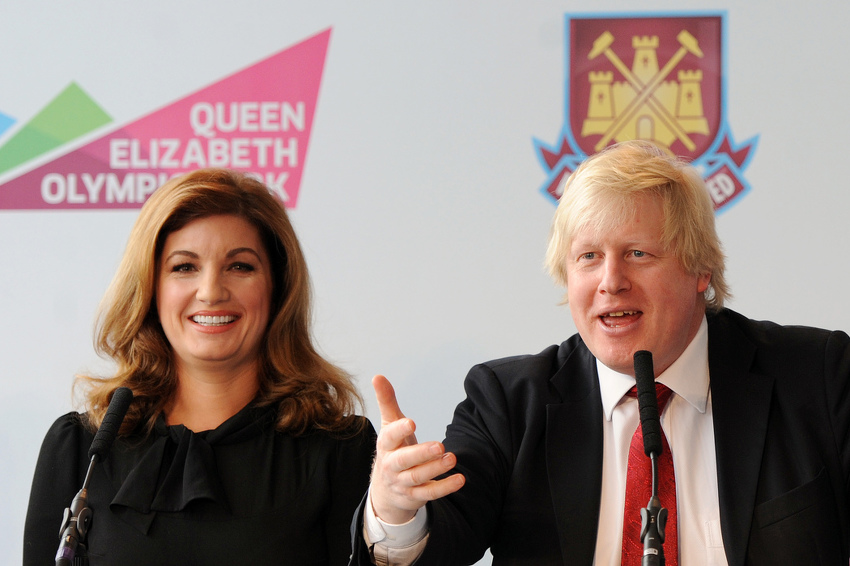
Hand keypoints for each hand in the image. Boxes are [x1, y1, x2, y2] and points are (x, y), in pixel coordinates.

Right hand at [369, 374, 464, 523]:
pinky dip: (445, 487)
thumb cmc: (393, 450)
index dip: (399, 430)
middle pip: (404, 461)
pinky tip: (460, 478)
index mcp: (386, 445)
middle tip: (439, 445)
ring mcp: (403, 482)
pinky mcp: (415, 496)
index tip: (411, 422)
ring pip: (418, 478)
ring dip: (435, 469)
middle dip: (421, 454)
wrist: (385, 489)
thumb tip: (378, 376)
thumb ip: (387, 401)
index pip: (389, 437)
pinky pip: (430, 493)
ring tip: (452, 458)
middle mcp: (392, 465)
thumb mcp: (389, 425)